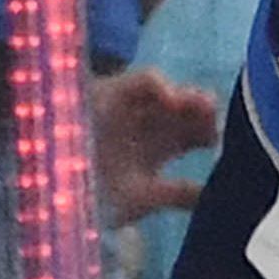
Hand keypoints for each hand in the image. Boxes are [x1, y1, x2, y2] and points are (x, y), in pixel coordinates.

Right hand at [90, 67, 220, 224]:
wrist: (55, 183)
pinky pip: (146, 79)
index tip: (224, 147)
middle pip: (193, 110)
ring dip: (193, 98)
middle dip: (209, 115)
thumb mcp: (142, 197)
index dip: (214, 135)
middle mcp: (153, 121)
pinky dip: (162, 85)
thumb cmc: (94, 192)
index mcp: (162, 145)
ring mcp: (136, 105)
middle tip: (217, 126)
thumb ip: (177, 195)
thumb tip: (214, 200)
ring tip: (205, 109)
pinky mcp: (116, 89)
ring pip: (175, 93)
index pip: (199, 133)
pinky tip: (173, 100)